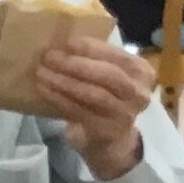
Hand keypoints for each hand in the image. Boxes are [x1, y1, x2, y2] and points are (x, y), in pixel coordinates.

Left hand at [30, 34, 154, 179]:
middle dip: (75, 64)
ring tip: (42, 72)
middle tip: (49, 56)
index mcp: (142, 72)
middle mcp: (138, 93)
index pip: (117, 55)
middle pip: (107, 75)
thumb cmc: (108, 97)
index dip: (91, 48)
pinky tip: (44, 89)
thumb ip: (96, 59)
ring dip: (63, 81)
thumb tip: (62, 42)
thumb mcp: (109, 75)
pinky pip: (79, 111)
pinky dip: (59, 98)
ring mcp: (124, 114)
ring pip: (93, 94)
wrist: (113, 140)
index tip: (66, 42)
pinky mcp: (106, 131)